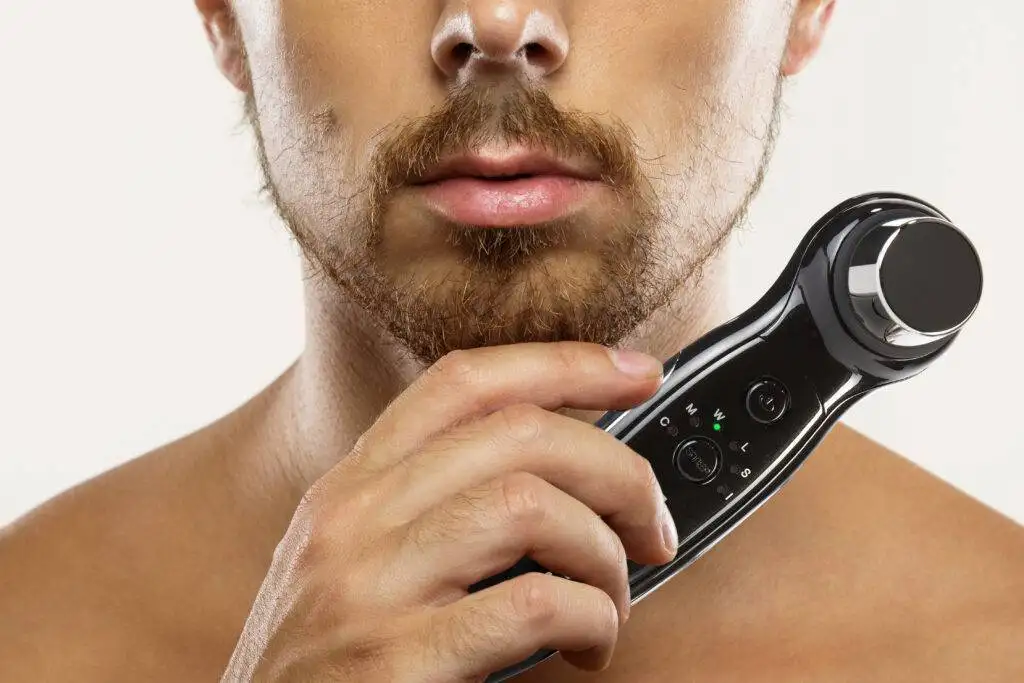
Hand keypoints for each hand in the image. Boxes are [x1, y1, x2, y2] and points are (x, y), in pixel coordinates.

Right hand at [221, 342, 678, 681]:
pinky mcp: (393, 661)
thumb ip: (426, 506)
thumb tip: (555, 471)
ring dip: (604, 551)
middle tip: (650, 524)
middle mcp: (353, 517)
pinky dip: (591, 617)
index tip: (636, 370)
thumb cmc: (322, 667)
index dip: (562, 362)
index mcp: (352, 485)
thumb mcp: (353, 560)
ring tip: (611, 599)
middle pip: (517, 431)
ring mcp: (367, 585)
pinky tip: (590, 646)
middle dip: (617, 469)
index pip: (463, 380)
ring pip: (529, 502)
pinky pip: (532, 604)